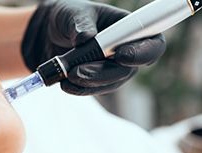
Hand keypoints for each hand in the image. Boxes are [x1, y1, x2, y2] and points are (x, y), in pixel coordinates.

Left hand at [22, 0, 165, 94]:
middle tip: (77, 71)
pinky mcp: (97, 81)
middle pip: (128, 70)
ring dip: (88, 82)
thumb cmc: (69, 17)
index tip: (121, 55)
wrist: (49, 33)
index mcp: (132, 28)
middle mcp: (128, 51)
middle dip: (103, 73)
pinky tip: (64, 83)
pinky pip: (93, 89)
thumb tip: (85, 37)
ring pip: (110, 83)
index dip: (142, 53)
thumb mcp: (73, 12)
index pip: (152, 44)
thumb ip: (81, 22)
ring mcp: (113, 69)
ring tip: (67, 75)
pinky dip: (79, 88)